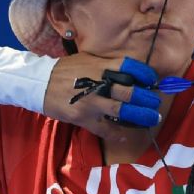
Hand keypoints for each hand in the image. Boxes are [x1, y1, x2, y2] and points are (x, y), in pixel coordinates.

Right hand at [43, 53, 161, 140]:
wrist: (38, 82)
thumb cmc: (68, 70)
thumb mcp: (88, 59)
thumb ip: (109, 65)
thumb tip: (135, 73)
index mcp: (101, 65)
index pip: (130, 67)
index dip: (146, 75)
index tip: (153, 81)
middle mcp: (97, 83)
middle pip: (130, 92)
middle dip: (148, 99)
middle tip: (155, 103)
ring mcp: (90, 101)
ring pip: (122, 111)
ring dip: (140, 116)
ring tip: (151, 118)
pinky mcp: (82, 117)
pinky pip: (105, 129)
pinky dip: (118, 134)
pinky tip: (126, 135)